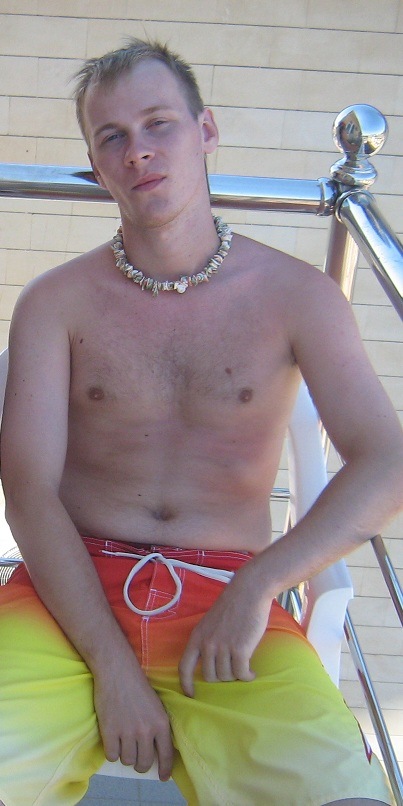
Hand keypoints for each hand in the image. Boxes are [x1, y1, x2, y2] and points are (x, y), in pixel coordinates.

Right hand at [93, 654, 173, 780]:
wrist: (117, 671)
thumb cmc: (137, 686)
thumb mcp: (156, 706)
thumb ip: (158, 726)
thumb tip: (158, 749)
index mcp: (161, 723)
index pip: (166, 755)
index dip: (165, 769)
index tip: (163, 777)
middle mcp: (146, 731)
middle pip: (144, 764)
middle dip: (140, 764)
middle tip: (136, 756)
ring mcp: (128, 732)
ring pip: (127, 761)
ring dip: (124, 754)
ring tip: (123, 740)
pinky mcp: (110, 732)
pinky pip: (111, 756)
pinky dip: (111, 751)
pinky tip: (112, 740)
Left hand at [179, 561, 271, 696]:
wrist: (249, 592)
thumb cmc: (232, 605)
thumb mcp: (210, 622)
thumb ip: (207, 640)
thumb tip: (209, 663)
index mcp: (197, 636)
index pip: (184, 666)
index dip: (186, 684)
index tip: (191, 695)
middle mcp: (207, 644)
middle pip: (209, 676)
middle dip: (221, 678)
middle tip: (232, 671)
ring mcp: (223, 647)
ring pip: (226, 676)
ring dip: (236, 676)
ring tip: (244, 668)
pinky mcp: (240, 649)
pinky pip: (241, 673)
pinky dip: (247, 676)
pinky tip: (252, 673)